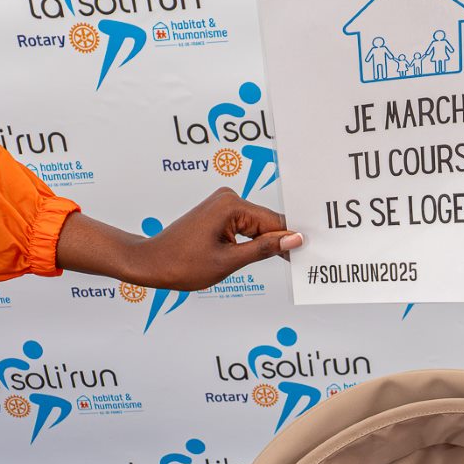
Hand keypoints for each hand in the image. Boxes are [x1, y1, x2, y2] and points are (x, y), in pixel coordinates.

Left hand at [55, 187, 302, 288]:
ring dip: (269, 243)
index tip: (312, 252)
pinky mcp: (219, 214)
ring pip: (258, 227)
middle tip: (304, 260)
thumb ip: (264, 250)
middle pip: (268, 223)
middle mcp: (228, 199)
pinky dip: (255, 242)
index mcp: (231, 206)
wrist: (151, 263)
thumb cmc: (181, 264)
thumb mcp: (228, 261)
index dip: (292, 240)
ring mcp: (223, 205)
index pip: (274, 223)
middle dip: (282, 241)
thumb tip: (294, 239)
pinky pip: (246, 228)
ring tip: (289, 260)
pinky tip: (266, 254)